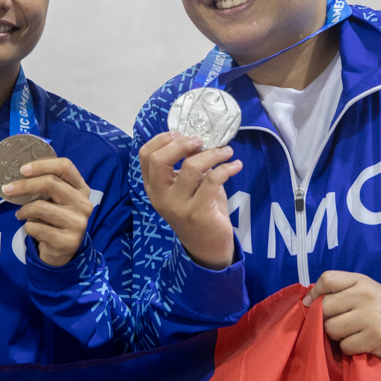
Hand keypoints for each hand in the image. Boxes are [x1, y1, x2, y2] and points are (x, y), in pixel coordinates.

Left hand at [2, 157, 92, 266]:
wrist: (63, 250)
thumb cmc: (56, 218)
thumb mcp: (57, 199)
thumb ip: (47, 186)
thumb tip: (20, 174)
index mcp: (81, 188)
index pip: (65, 166)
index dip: (42, 165)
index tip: (22, 170)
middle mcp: (83, 204)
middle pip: (51, 183)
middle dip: (24, 185)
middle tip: (7, 189)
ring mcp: (78, 223)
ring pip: (41, 207)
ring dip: (24, 210)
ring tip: (20, 214)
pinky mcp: (68, 241)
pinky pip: (37, 228)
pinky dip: (28, 227)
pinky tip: (31, 228)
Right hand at [139, 131, 242, 269]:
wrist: (206, 246)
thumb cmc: (197, 210)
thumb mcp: (187, 187)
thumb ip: (187, 165)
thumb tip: (198, 140)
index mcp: (153, 187)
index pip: (145, 156)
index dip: (162, 139)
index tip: (182, 134)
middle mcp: (160, 196)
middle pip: (160, 160)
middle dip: (181, 144)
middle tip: (201, 141)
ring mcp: (178, 206)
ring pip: (191, 167)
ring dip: (212, 154)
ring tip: (226, 152)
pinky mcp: (198, 212)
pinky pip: (212, 180)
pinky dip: (226, 168)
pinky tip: (235, 165)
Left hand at [303, 271, 380, 358]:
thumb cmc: (378, 307)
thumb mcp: (362, 289)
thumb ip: (336, 290)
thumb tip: (305, 302)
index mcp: (361, 281)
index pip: (327, 279)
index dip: (315, 293)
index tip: (313, 303)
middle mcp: (366, 296)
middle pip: (325, 308)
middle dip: (326, 318)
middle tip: (340, 321)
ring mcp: (371, 318)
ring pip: (332, 329)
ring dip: (337, 335)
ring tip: (351, 332)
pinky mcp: (374, 339)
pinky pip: (345, 346)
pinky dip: (349, 347)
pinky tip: (361, 342)